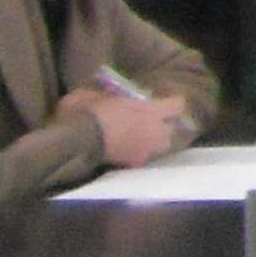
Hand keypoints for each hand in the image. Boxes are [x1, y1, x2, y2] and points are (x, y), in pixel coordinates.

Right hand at [66, 78, 183, 168]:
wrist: (78, 140)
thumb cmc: (89, 111)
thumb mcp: (97, 94)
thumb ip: (109, 94)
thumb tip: (108, 93)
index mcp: (150, 110)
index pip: (178, 106)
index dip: (175, 102)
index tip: (169, 99)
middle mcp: (154, 131)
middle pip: (172, 129)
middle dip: (166, 125)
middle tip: (154, 120)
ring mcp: (146, 149)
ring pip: (161, 146)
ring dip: (155, 141)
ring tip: (143, 136)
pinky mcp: (133, 163)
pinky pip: (142, 158)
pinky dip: (138, 154)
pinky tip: (128, 150)